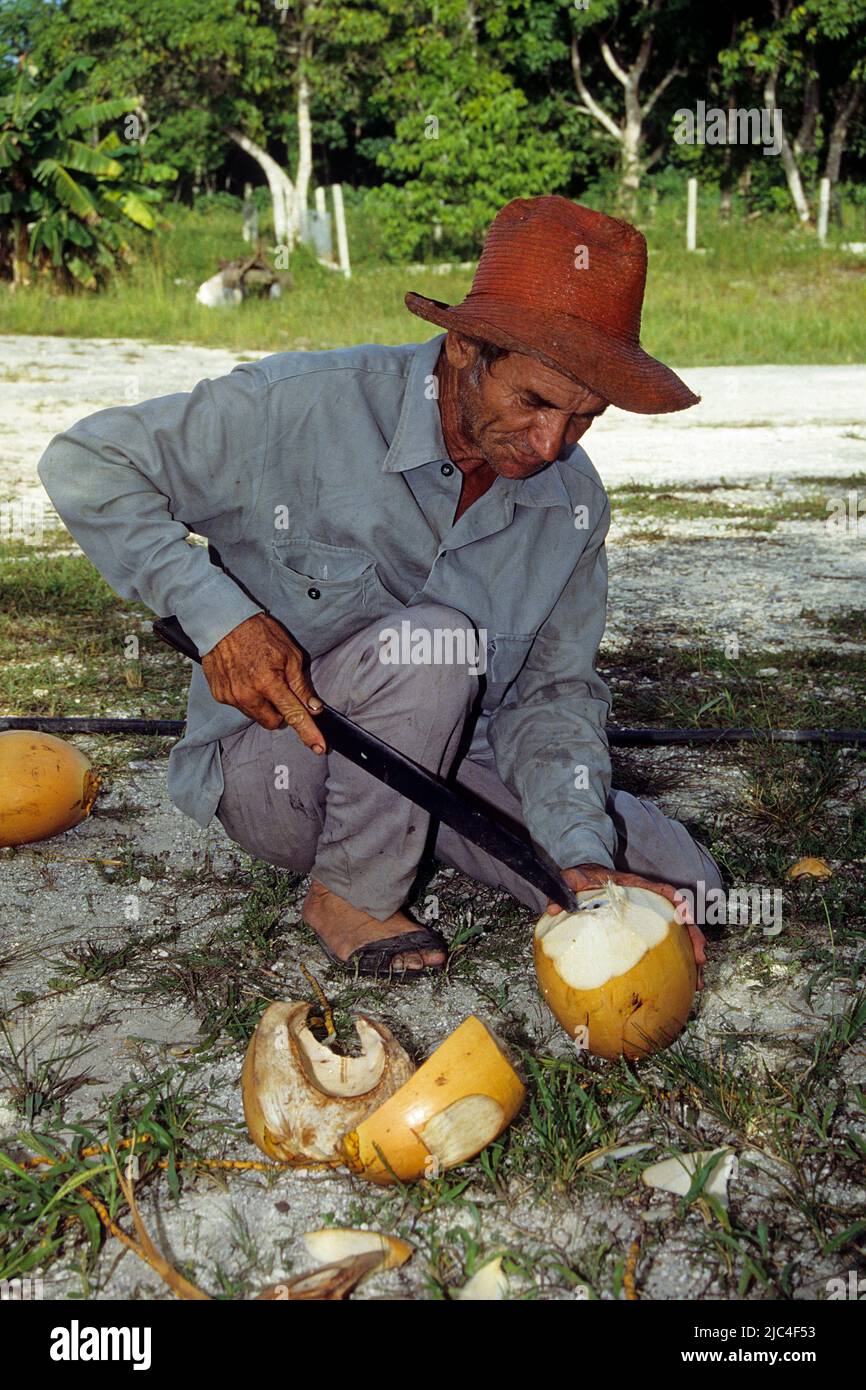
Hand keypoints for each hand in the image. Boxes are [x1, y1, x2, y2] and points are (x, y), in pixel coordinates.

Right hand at [202, 612, 325, 752]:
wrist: (223, 621)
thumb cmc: (259, 633)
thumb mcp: (290, 654)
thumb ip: (301, 685)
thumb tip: (313, 708)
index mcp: (269, 683)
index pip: (294, 715)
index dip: (308, 733)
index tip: (318, 747)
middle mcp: (248, 694)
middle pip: (273, 722)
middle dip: (281, 712)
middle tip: (280, 690)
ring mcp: (231, 697)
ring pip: (256, 715)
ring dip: (263, 704)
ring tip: (260, 677)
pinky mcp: (219, 695)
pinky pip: (239, 706)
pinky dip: (247, 697)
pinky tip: (245, 677)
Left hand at [546, 864, 706, 989]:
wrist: (585, 879)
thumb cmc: (583, 879)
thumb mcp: (573, 879)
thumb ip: (564, 888)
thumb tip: (553, 908)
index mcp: (637, 888)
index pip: (663, 892)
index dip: (678, 904)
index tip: (686, 918)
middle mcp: (650, 904)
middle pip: (680, 919)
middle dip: (693, 939)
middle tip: (701, 961)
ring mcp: (650, 919)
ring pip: (678, 938)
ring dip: (691, 958)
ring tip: (697, 983)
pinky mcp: (645, 934)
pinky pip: (664, 950)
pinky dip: (674, 967)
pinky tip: (676, 988)